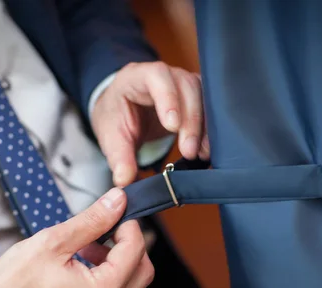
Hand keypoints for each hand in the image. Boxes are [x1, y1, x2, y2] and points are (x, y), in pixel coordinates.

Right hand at [0, 188, 153, 287]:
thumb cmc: (12, 285)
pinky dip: (106, 285)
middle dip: (131, 247)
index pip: (136, 250)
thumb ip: (91, 221)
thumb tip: (117, 201)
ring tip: (88, 250)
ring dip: (118, 266)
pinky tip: (81, 272)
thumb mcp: (52, 242)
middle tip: (107, 231)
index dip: (130, 225)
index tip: (117, 212)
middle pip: (142, 273)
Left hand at [91, 61, 209, 186]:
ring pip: (204, 95)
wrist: (125, 111)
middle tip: (189, 151)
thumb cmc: (118, 116)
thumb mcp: (111, 135)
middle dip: (191, 120)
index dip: (168, 97)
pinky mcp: (196, 98)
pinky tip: (207, 149)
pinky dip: (210, 129)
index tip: (172, 127)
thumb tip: (125, 180)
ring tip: (202, 153)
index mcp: (138, 76)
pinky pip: (210, 107)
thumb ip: (119, 156)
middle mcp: (166, 75)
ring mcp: (184, 84)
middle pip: (187, 86)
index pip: (157, 76)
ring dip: (205, 126)